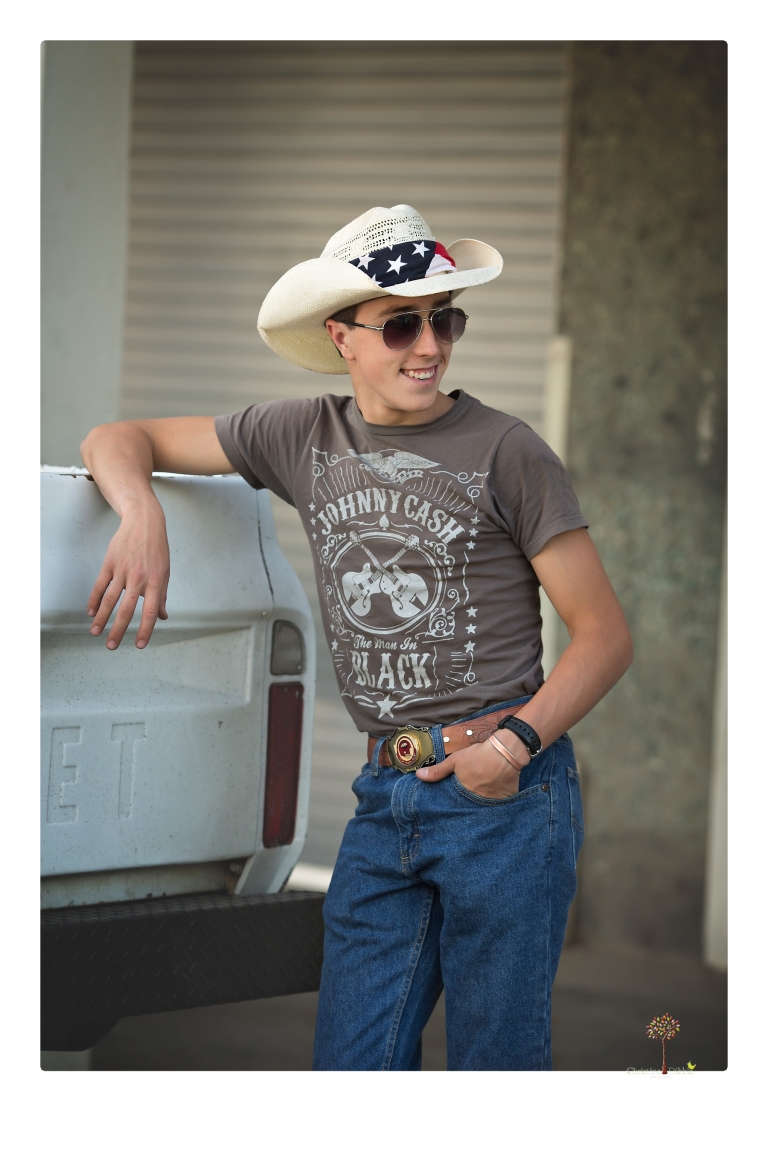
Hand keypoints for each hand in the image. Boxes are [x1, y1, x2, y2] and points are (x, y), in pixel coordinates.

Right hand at [87, 497, 169, 649]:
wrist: (144, 522)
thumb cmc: (157, 549)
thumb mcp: (165, 572)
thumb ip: (162, 596)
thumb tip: (163, 616)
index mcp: (155, 582)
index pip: (149, 612)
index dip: (145, 630)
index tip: (139, 645)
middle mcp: (138, 578)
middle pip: (125, 610)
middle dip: (118, 630)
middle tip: (111, 646)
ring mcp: (122, 570)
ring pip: (109, 600)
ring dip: (102, 619)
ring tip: (95, 632)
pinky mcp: (109, 563)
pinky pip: (100, 585)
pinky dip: (94, 600)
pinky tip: (91, 612)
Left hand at [416, 731, 529, 798]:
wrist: (505, 751)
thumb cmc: (479, 755)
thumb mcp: (455, 761)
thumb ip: (437, 771)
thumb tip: (419, 776)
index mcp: (465, 794)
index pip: (456, 805)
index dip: (455, 803)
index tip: (454, 802)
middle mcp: (479, 801)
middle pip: (471, 807)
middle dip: (469, 805)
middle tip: (469, 799)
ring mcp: (494, 801)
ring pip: (486, 805)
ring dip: (483, 802)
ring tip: (482, 795)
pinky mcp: (507, 798)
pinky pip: (501, 803)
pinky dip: (497, 800)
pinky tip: (496, 792)